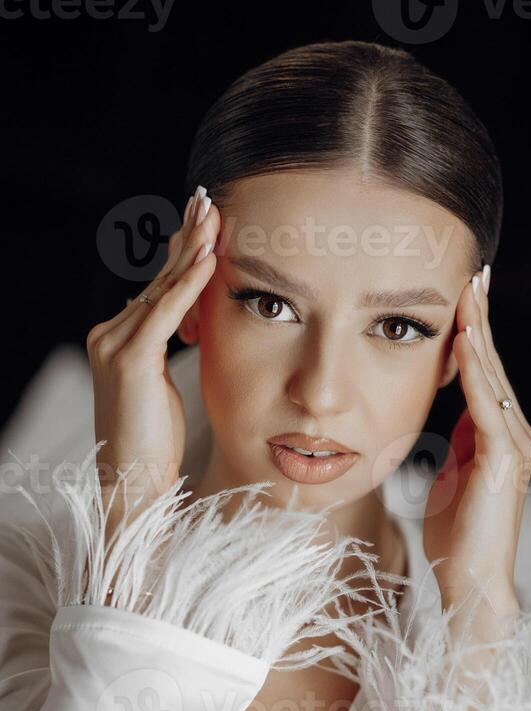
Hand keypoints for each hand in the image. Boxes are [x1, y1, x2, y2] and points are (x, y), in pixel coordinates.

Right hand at [86, 185, 219, 537]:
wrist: (132, 483)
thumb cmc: (154, 442)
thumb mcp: (163, 386)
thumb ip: (167, 350)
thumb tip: (186, 323)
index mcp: (119, 339)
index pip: (158, 288)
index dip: (181, 255)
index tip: (203, 224)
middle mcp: (110, 334)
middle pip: (159, 280)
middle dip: (186, 239)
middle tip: (208, 201)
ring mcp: (114, 345)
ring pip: (163, 289)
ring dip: (192, 251)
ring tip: (214, 217)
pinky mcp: (129, 360)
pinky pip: (166, 314)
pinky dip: (189, 286)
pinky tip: (210, 259)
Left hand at [423, 268, 530, 624]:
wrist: (469, 578)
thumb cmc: (457, 532)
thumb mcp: (453, 475)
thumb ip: (459, 443)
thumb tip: (453, 418)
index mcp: (499, 434)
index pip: (484, 372)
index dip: (475, 332)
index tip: (465, 295)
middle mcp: (513, 432)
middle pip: (492, 364)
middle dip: (481, 318)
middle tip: (473, 273)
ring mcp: (512, 444)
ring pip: (492, 378)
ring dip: (479, 333)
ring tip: (469, 293)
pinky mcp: (502, 460)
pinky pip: (485, 407)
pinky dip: (474, 373)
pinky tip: (463, 342)